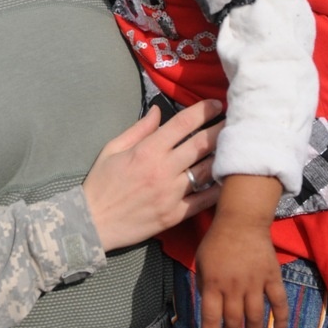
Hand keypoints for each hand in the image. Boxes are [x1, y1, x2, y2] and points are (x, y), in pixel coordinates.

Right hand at [82, 99, 221, 252]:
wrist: (93, 223)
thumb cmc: (100, 184)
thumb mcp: (112, 149)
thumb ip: (138, 129)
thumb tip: (158, 111)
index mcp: (147, 151)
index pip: (182, 124)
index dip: (203, 110)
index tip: (215, 104)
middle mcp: (163, 170)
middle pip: (202, 144)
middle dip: (221, 129)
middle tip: (234, 121)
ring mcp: (171, 194)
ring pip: (207, 170)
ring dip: (223, 156)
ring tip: (234, 146)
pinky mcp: (175, 215)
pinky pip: (204, 200)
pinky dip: (219, 189)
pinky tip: (228, 179)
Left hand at [195, 175, 288, 327]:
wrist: (241, 221)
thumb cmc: (217, 241)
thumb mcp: (201, 262)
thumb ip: (204, 285)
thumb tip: (209, 306)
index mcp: (212, 284)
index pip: (210, 318)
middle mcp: (233, 287)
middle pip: (233, 321)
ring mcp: (254, 283)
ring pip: (255, 317)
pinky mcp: (271, 277)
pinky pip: (279, 302)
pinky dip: (281, 319)